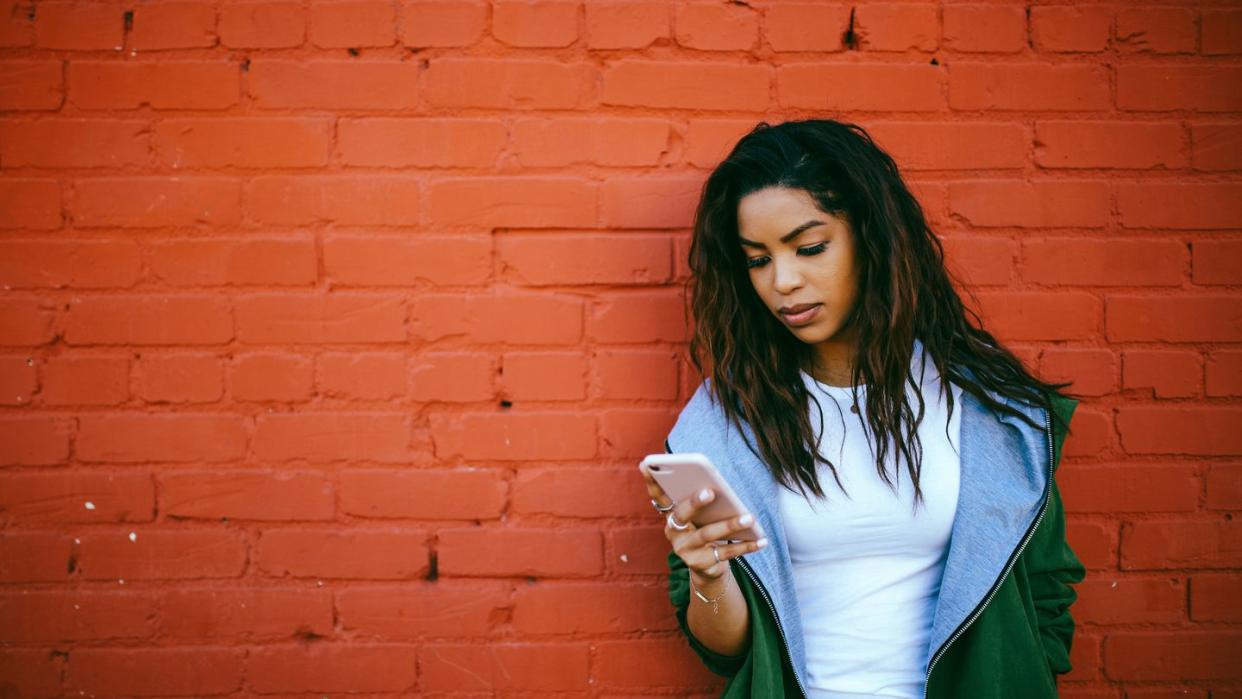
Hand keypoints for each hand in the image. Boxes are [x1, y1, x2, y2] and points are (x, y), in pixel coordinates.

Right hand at [640, 468, 767, 579]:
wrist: (708, 566)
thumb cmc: (705, 529)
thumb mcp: (701, 515)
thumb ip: (702, 501)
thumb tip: (717, 487)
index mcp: (670, 515)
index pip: (658, 496)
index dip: (651, 480)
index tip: (646, 463)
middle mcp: (672, 532)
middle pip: (682, 515)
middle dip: (695, 503)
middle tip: (709, 491)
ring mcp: (685, 550)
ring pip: (707, 534)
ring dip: (729, 525)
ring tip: (749, 517)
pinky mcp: (701, 564)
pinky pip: (725, 553)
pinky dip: (746, 546)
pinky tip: (761, 540)